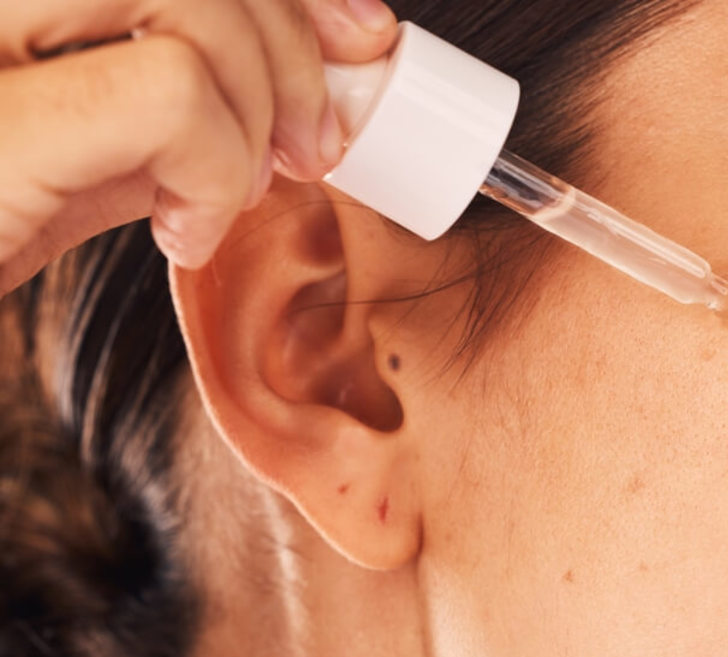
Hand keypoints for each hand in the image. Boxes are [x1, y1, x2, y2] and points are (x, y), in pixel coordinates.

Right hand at [0, 0, 398, 290]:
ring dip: (256, 106)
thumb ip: (164, 91)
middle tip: (311, 146)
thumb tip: (301, 67)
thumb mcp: (82, 145)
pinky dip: (214, 168)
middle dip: (293, 42)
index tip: (362, 33)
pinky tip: (182, 230)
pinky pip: (165, 91)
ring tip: (228, 193)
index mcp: (19, 2)